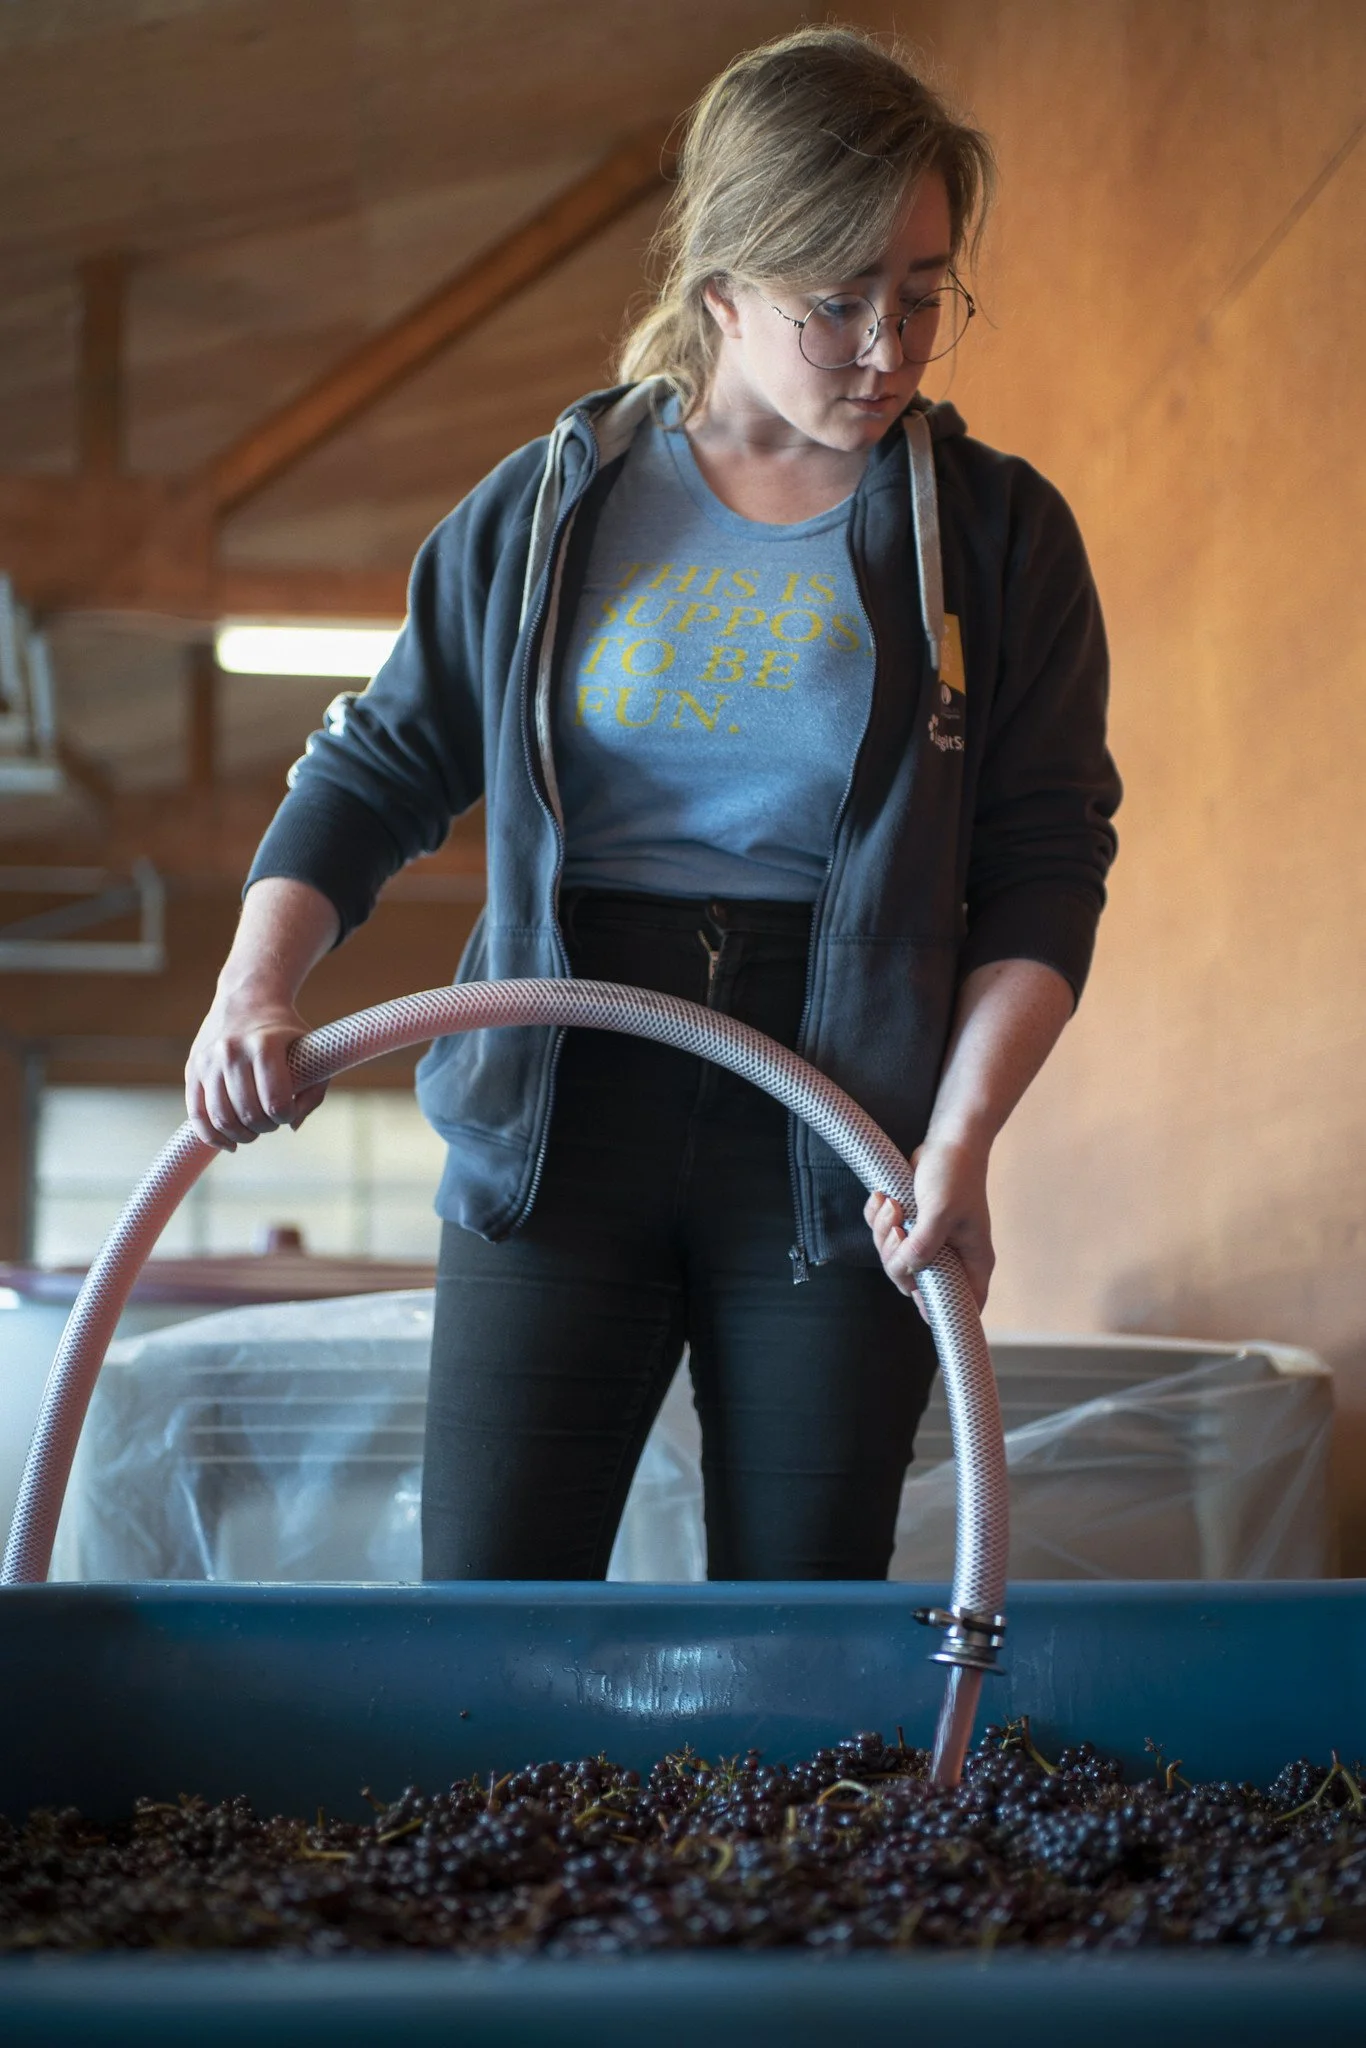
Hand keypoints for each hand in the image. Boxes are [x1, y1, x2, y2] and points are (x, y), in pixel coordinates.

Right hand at [185, 984, 326, 1151]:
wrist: (247, 998)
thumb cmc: (284, 1032)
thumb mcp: (311, 1053)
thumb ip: (313, 1092)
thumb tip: (293, 1125)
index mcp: (264, 1045)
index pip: (275, 1101)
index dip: (285, 1116)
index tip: (288, 1112)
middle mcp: (231, 1051)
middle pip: (247, 1114)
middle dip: (265, 1127)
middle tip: (271, 1121)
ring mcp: (208, 1060)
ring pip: (221, 1118)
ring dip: (241, 1135)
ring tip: (253, 1130)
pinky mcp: (192, 1069)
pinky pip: (196, 1114)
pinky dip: (212, 1136)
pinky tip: (228, 1143)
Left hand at [863, 1137, 994, 1311]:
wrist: (950, 1138)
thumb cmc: (956, 1173)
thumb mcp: (940, 1211)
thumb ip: (923, 1247)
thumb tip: (903, 1271)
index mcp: (972, 1260)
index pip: (962, 1304)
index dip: (937, 1307)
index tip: (915, 1288)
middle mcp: (952, 1256)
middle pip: (912, 1281)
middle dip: (896, 1255)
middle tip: (898, 1228)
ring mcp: (930, 1241)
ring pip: (894, 1258)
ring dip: (883, 1231)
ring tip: (891, 1205)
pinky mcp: (911, 1224)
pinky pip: (884, 1235)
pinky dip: (877, 1218)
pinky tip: (883, 1198)